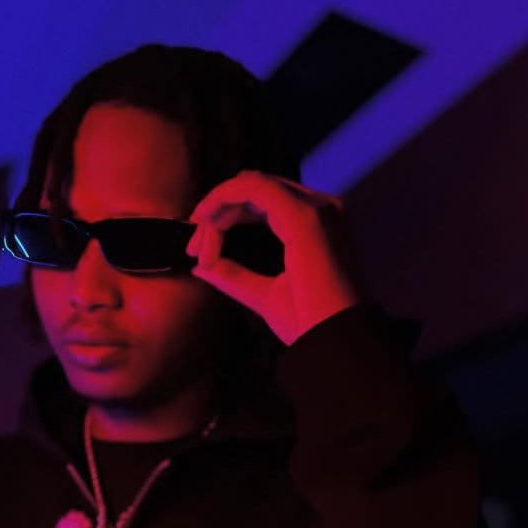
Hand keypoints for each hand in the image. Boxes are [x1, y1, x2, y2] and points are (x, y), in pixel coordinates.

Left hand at [186, 170, 364, 345]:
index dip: (228, 218)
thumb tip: (201, 264)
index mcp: (317, 226)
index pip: (265, 204)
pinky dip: (223, 199)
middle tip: (192, 246)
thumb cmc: (308, 324)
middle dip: (218, 212)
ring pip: (251, 185)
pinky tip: (205, 220)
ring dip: (217, 207)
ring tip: (197, 240)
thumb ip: (234, 276)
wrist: (334, 342)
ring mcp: (315, 208)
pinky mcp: (303, 215)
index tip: (200, 251)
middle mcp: (321, 209)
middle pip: (256, 191)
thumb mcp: (263, 295)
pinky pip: (252, 189)